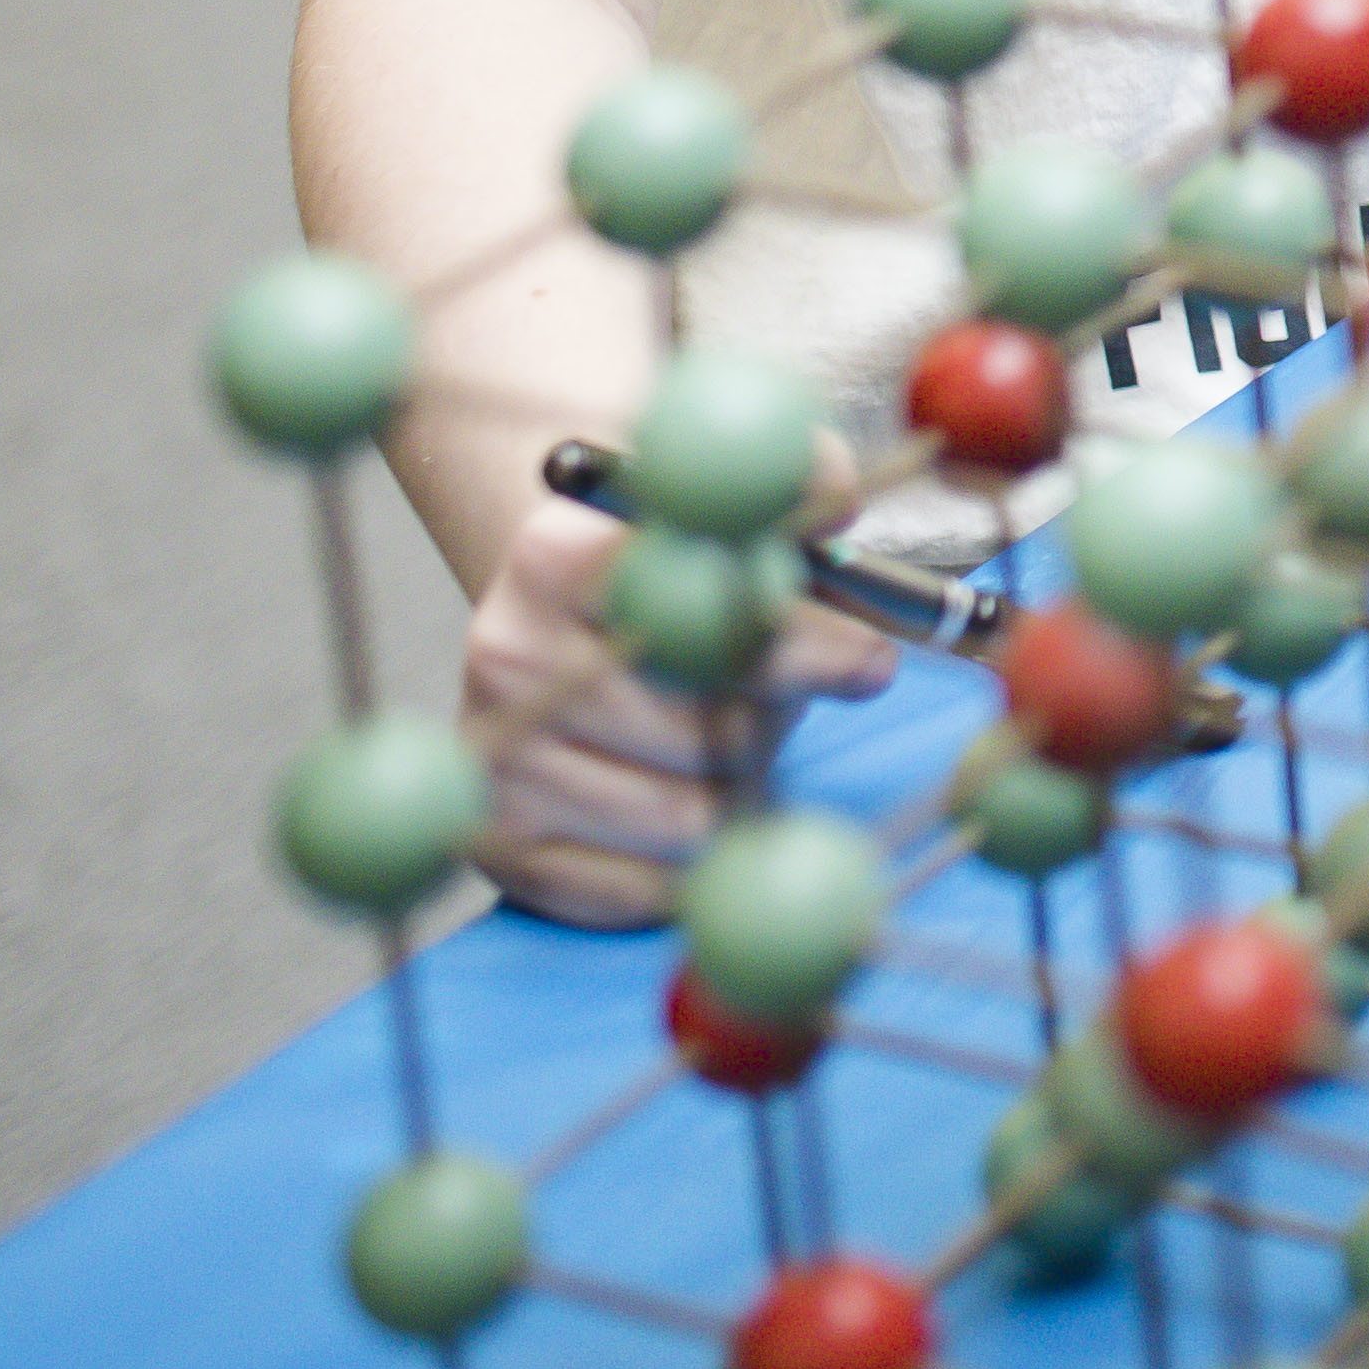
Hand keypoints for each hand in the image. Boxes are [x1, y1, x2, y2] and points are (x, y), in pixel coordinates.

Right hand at [456, 485, 892, 927]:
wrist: (570, 627)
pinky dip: (698, 861)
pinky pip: (650, 888)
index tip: (871, 662)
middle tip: (785, 706)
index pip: (698, 614)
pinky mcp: (502, 850)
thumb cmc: (681, 574)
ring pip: (690, 819)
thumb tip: (841, 503)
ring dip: (741, 793)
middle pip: (707, 731)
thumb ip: (800, 480)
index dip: (799, 644)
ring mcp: (497, 758)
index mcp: (557, 553)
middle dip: (774, 724)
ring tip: (728, 745)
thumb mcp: (737, 506)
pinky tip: (692, 804)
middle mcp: (507, 653)